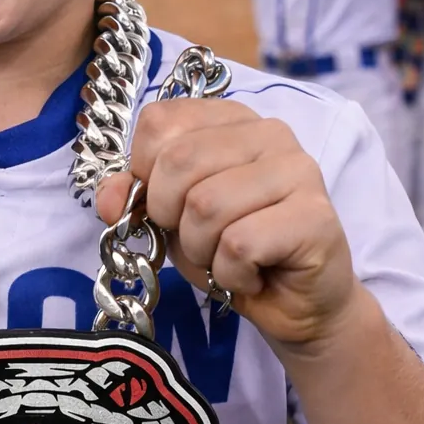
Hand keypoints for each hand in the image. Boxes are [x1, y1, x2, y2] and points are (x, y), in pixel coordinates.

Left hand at [95, 99, 356, 353]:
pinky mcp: (314, 216)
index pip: (158, 122)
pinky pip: (238, 245)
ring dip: (202, 251)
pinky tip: (252, 276)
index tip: (165, 208)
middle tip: (199, 240)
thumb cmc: (233, 252)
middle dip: (170, 217)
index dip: (145, 175)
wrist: (294, 304)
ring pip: (205, 206)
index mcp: (231, 119)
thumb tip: (109, 197)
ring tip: (227, 259)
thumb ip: (137, 195)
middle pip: (178, 161)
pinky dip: (229, 274)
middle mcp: (270, 133)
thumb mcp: (172, 218)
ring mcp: (298, 170)